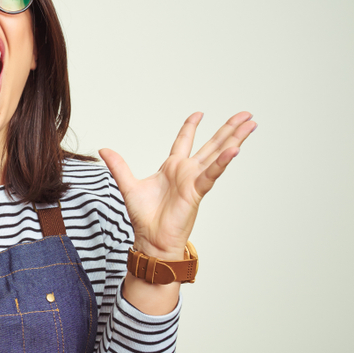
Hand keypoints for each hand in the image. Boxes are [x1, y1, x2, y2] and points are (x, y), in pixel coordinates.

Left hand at [99, 111, 255, 260]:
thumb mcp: (128, 185)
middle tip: (245, 115)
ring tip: (250, 124)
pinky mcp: (197, 191)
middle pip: (211, 144)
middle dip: (228, 128)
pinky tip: (234, 149)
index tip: (200, 113)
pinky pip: (211, 174)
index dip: (191, 126)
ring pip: (218, 155)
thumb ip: (118, 165)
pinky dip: (223, 162)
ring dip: (235, 139)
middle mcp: (187, 171)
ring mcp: (194, 180)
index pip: (184, 140)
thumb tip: (103, 150)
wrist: (151, 238)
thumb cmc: (144, 217)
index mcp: (172, 167)